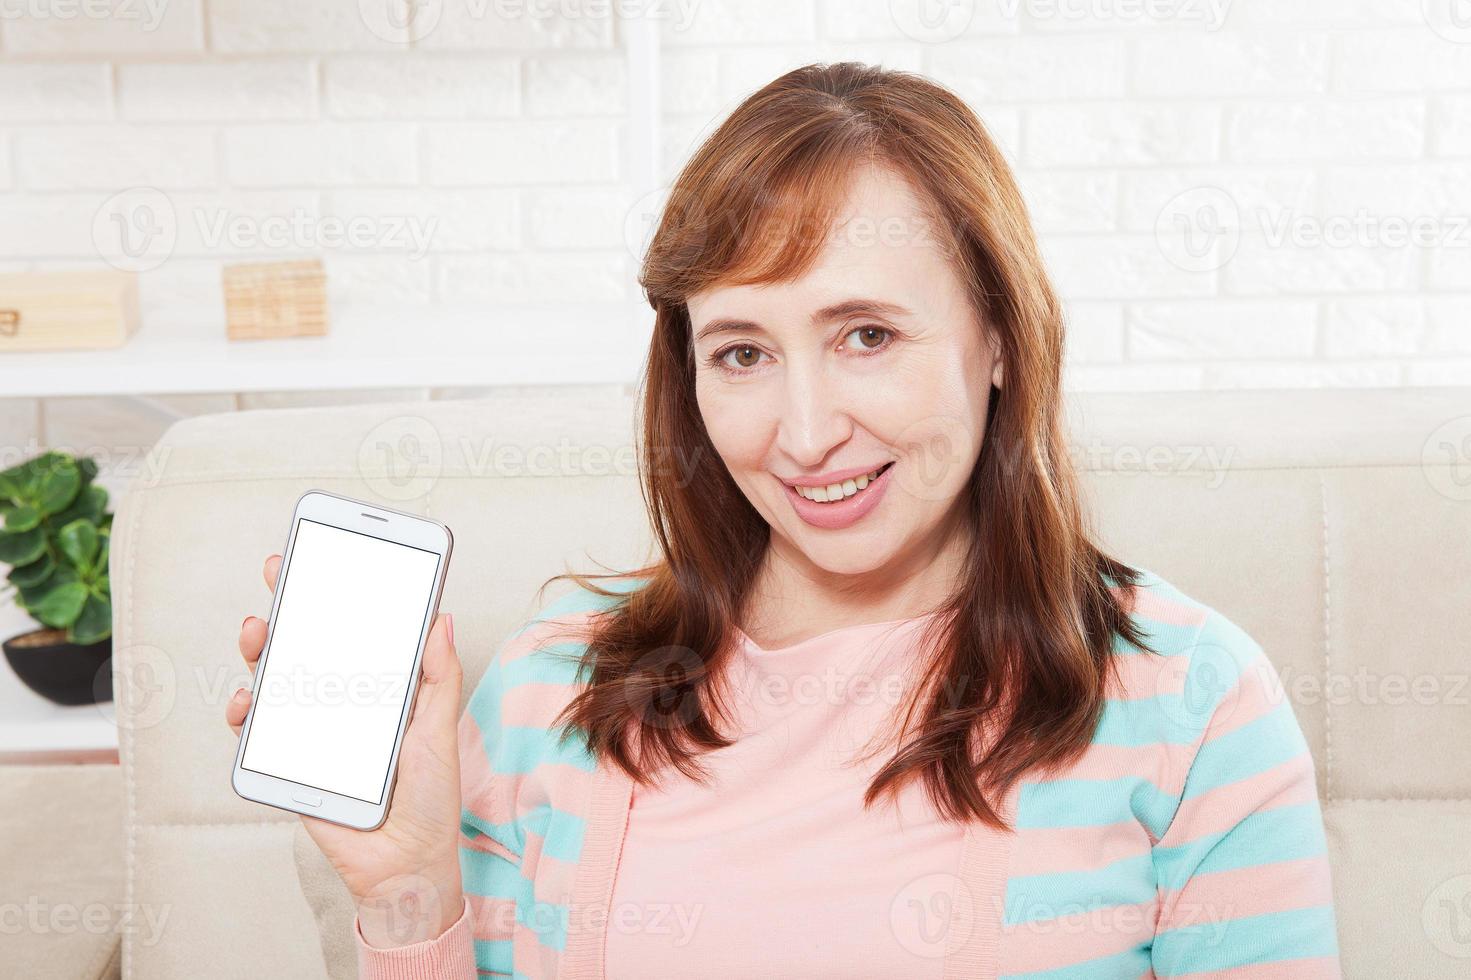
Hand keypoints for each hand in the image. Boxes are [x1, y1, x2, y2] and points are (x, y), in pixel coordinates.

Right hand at [226, 554, 464, 947]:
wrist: (407, 862)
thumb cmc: (430, 797)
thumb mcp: (439, 730)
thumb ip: (439, 676)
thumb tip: (441, 617)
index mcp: (378, 688)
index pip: (352, 632)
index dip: (336, 594)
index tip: (324, 554)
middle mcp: (340, 702)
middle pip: (306, 645)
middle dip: (289, 605)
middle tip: (281, 574)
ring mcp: (310, 731)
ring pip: (275, 679)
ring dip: (260, 649)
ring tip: (259, 631)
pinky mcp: (288, 763)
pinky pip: (257, 733)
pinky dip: (246, 712)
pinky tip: (250, 699)